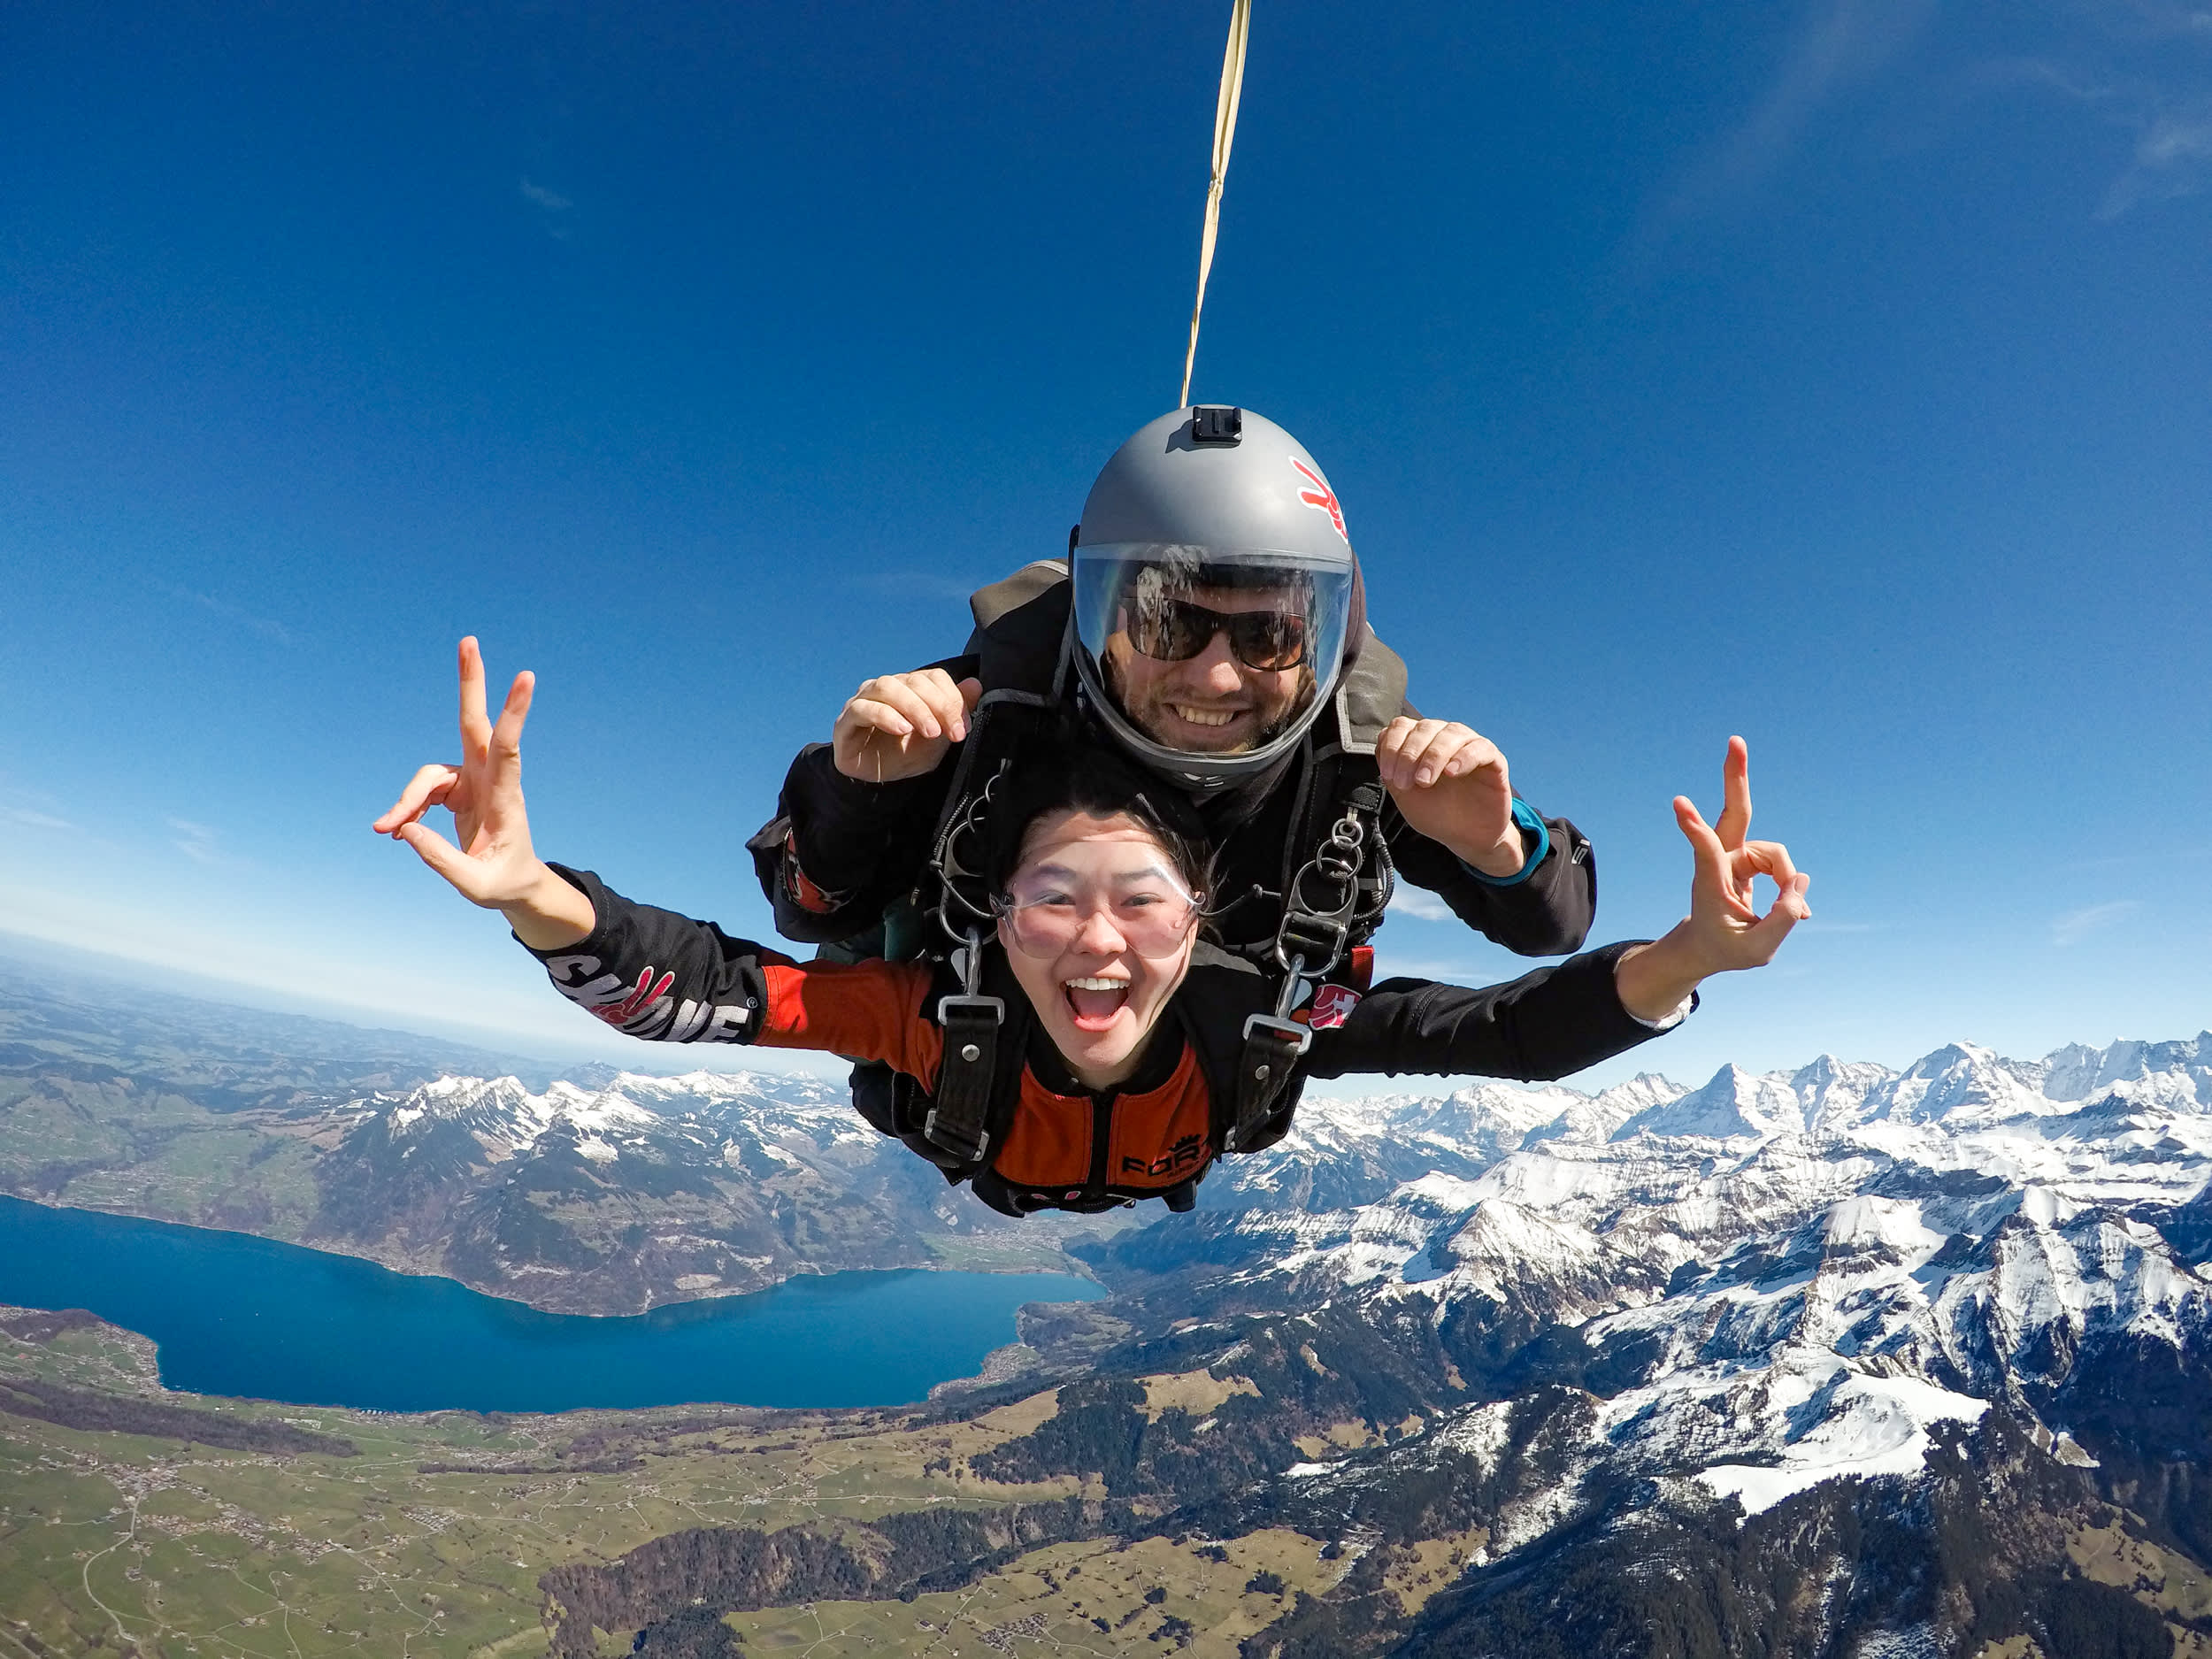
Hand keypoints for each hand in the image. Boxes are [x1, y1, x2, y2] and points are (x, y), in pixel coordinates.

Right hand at [370, 637, 593, 949]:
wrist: (515, 884)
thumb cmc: (504, 884)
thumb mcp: (477, 888)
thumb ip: (441, 861)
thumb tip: (404, 831)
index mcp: (507, 798)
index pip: (509, 748)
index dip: (514, 713)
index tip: (527, 676)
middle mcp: (491, 780)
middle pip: (474, 723)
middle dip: (471, 682)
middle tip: (469, 639)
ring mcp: (473, 780)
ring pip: (428, 776)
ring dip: (404, 801)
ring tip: (384, 831)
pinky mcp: (458, 788)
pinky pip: (422, 792)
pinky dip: (406, 811)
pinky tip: (396, 831)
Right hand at [832, 669, 983, 783]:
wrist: (878, 783)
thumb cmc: (906, 755)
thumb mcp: (939, 737)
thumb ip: (955, 710)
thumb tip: (975, 684)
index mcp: (909, 687)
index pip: (932, 677)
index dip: (951, 698)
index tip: (961, 728)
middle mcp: (885, 688)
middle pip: (912, 681)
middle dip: (937, 705)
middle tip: (949, 732)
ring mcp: (862, 700)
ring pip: (887, 687)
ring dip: (913, 707)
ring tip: (929, 731)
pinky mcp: (846, 721)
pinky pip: (863, 708)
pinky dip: (885, 715)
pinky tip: (902, 730)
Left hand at [1375, 717, 1521, 876]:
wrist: (1466, 838)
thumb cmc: (1437, 814)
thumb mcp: (1406, 796)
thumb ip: (1393, 773)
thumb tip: (1382, 749)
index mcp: (1421, 744)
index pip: (1402, 726)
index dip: (1392, 746)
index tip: (1389, 775)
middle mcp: (1445, 738)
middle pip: (1424, 727)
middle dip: (1409, 755)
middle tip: (1406, 783)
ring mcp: (1470, 746)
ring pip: (1451, 733)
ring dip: (1433, 756)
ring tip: (1425, 781)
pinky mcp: (1493, 760)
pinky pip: (1480, 747)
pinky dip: (1463, 757)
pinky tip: (1451, 773)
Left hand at [1615, 736, 1810, 1021]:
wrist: (1707, 944)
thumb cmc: (1725, 947)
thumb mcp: (1756, 950)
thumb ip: (1782, 920)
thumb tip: (1799, 885)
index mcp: (1709, 885)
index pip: (1705, 852)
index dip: (1695, 828)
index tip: (1679, 803)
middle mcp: (1721, 861)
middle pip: (1735, 812)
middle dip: (1737, 777)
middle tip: (1735, 739)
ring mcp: (1735, 856)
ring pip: (1776, 856)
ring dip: (1788, 882)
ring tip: (1788, 912)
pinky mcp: (1748, 857)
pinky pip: (1780, 864)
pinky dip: (1790, 884)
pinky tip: (1793, 905)